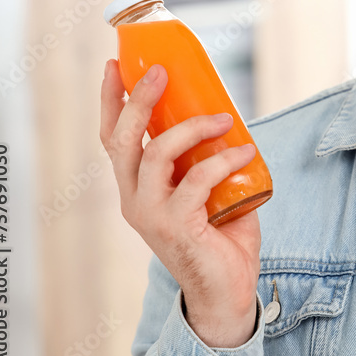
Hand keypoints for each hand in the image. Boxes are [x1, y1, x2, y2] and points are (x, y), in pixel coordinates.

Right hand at [100, 60, 260, 347]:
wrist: (228, 291)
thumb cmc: (220, 238)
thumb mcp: (209, 190)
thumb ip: (207, 159)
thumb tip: (227, 116)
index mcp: (136, 188)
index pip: (112, 139)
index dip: (110, 101)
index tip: (115, 63)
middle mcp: (134, 200)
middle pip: (123, 140)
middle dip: (139, 99)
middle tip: (161, 70)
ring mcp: (150, 215)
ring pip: (155, 154)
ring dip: (192, 127)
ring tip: (224, 117)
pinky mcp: (176, 227)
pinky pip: (197, 180)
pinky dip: (223, 160)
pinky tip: (245, 151)